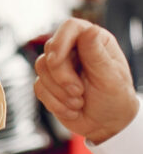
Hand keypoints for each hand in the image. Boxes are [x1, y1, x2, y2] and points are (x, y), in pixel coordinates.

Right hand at [34, 18, 138, 143]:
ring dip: (59, 91)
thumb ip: (96, 55)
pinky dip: (55, 102)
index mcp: (94, 42)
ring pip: (41, 68)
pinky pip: (39, 88)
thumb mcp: (110, 78)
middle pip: (51, 50)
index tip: (57, 60)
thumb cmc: (115, 99)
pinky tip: (72, 109)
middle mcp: (75, 50)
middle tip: (78, 92)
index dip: (60, 41)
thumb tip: (89, 31)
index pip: (70, 27)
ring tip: (78, 102)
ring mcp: (59, 67)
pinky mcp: (48, 83)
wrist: (106, 126)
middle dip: (61, 75)